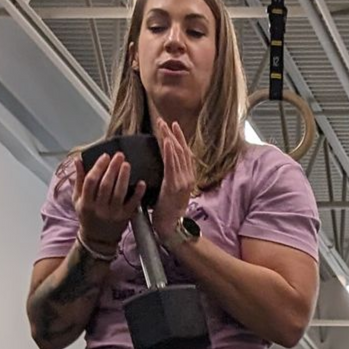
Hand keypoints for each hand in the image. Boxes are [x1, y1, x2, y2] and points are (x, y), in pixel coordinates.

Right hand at [74, 152, 143, 248]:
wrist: (97, 238)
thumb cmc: (87, 215)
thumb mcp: (78, 199)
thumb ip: (79, 180)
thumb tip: (78, 160)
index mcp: (86, 203)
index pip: (91, 181)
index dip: (98, 167)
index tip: (105, 156)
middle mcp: (99, 208)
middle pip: (105, 185)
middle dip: (112, 169)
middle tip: (119, 156)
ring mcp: (113, 214)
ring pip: (119, 193)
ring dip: (123, 177)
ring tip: (127, 165)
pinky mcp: (125, 217)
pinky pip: (133, 204)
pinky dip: (138, 193)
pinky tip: (141, 182)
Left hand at [151, 121, 196, 240]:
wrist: (172, 228)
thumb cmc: (168, 212)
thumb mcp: (170, 192)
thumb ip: (169, 178)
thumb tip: (160, 167)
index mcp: (187, 178)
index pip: (184, 153)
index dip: (179, 138)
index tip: (172, 126)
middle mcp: (188, 177)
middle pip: (181, 150)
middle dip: (172, 134)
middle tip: (163, 121)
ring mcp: (183, 181)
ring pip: (177, 155)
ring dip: (169, 139)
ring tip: (162, 126)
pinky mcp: (175, 186)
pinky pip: (172, 166)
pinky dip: (169, 153)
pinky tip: (166, 142)